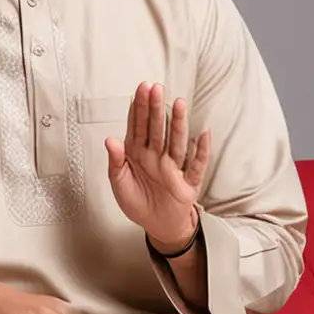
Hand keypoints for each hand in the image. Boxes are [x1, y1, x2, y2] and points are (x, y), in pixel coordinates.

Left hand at [105, 82, 210, 250]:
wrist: (156, 225)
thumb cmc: (137, 202)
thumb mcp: (119, 183)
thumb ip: (115, 162)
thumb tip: (109, 140)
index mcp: (138, 153)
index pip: (138, 126)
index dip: (138, 108)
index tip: (141, 89)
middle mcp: (156, 156)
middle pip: (156, 129)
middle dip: (155, 108)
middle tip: (156, 88)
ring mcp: (173, 167)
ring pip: (175, 142)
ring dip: (177, 123)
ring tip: (179, 104)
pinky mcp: (187, 183)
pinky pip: (196, 165)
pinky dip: (200, 151)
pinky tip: (203, 135)